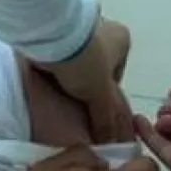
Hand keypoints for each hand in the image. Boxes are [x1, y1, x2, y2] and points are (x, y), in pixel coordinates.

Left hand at [36, 19, 133, 142]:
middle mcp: (101, 29)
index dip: (108, 96)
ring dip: (70, 80)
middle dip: (87, 88)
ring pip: (77, 63)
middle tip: (77, 106)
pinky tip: (50, 84)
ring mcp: (77, 29)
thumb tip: (110, 142)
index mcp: (120, 38)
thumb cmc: (86, 60)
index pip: (117, 75)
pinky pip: (59, 57)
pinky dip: (56, 71)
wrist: (51, 36)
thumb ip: (106, 118)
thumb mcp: (101, 94)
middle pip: (97, 69)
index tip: (95, 109)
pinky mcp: (55, 32)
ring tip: (61, 97)